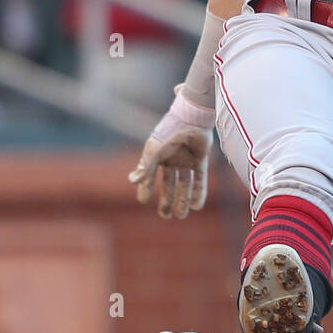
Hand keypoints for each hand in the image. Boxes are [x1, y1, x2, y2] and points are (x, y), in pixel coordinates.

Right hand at [128, 88, 213, 218]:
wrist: (192, 116)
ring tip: (180, 216)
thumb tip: (132, 181)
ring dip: (183, 200)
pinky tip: (196, 206)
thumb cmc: (170, 130)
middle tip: (165, 216)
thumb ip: (145, 166)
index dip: (146, 187)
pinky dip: (198, 192)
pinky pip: (200, 179)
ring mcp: (187, 160)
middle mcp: (172, 158)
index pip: (150, 175)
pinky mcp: (200, 160)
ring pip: (184, 184)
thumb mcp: (154, 149)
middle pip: (169, 184)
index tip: (142, 200)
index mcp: (157, 155)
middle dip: (167, 200)